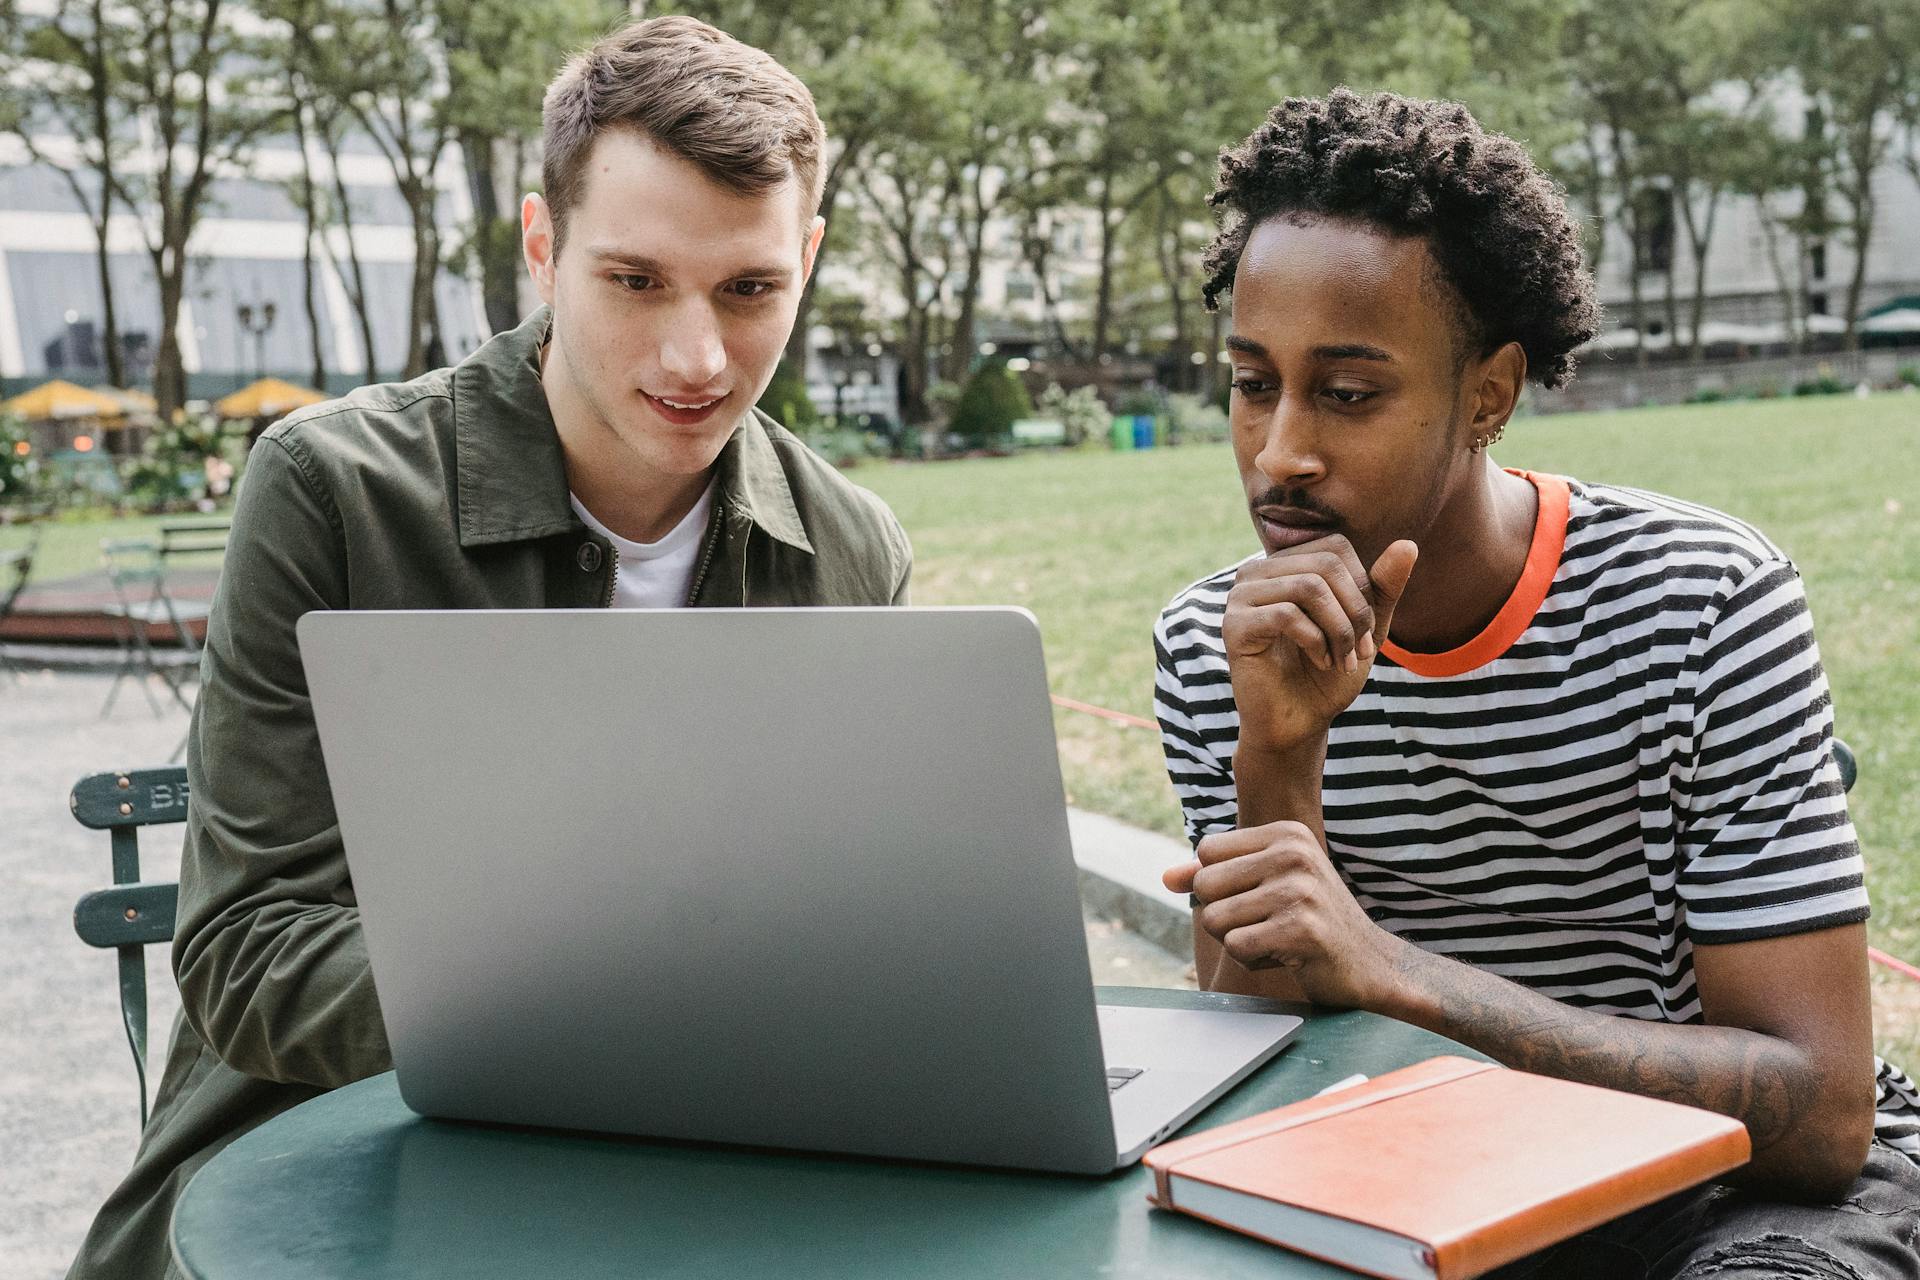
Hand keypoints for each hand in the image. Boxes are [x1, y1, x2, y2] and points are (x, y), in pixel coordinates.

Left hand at [1163, 820, 1410, 1008]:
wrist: (1372, 965)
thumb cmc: (1312, 921)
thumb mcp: (1267, 884)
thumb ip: (1215, 876)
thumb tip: (1165, 877)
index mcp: (1286, 834)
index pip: (1206, 851)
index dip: (1218, 884)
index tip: (1257, 897)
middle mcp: (1292, 854)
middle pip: (1204, 885)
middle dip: (1224, 916)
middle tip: (1266, 924)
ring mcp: (1298, 891)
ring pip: (1215, 919)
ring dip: (1239, 941)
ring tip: (1278, 939)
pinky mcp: (1300, 930)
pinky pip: (1236, 948)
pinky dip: (1253, 961)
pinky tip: (1286, 956)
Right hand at [1225, 536, 1416, 750]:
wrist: (1299, 723)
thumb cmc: (1328, 674)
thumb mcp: (1366, 627)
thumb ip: (1383, 587)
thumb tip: (1408, 544)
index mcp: (1286, 565)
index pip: (1335, 548)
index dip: (1362, 586)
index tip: (1367, 631)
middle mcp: (1258, 572)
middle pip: (1325, 565)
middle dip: (1355, 611)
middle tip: (1360, 651)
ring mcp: (1241, 597)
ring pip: (1308, 587)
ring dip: (1338, 630)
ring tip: (1342, 660)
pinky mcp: (1234, 626)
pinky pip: (1286, 614)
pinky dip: (1315, 641)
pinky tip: (1319, 662)